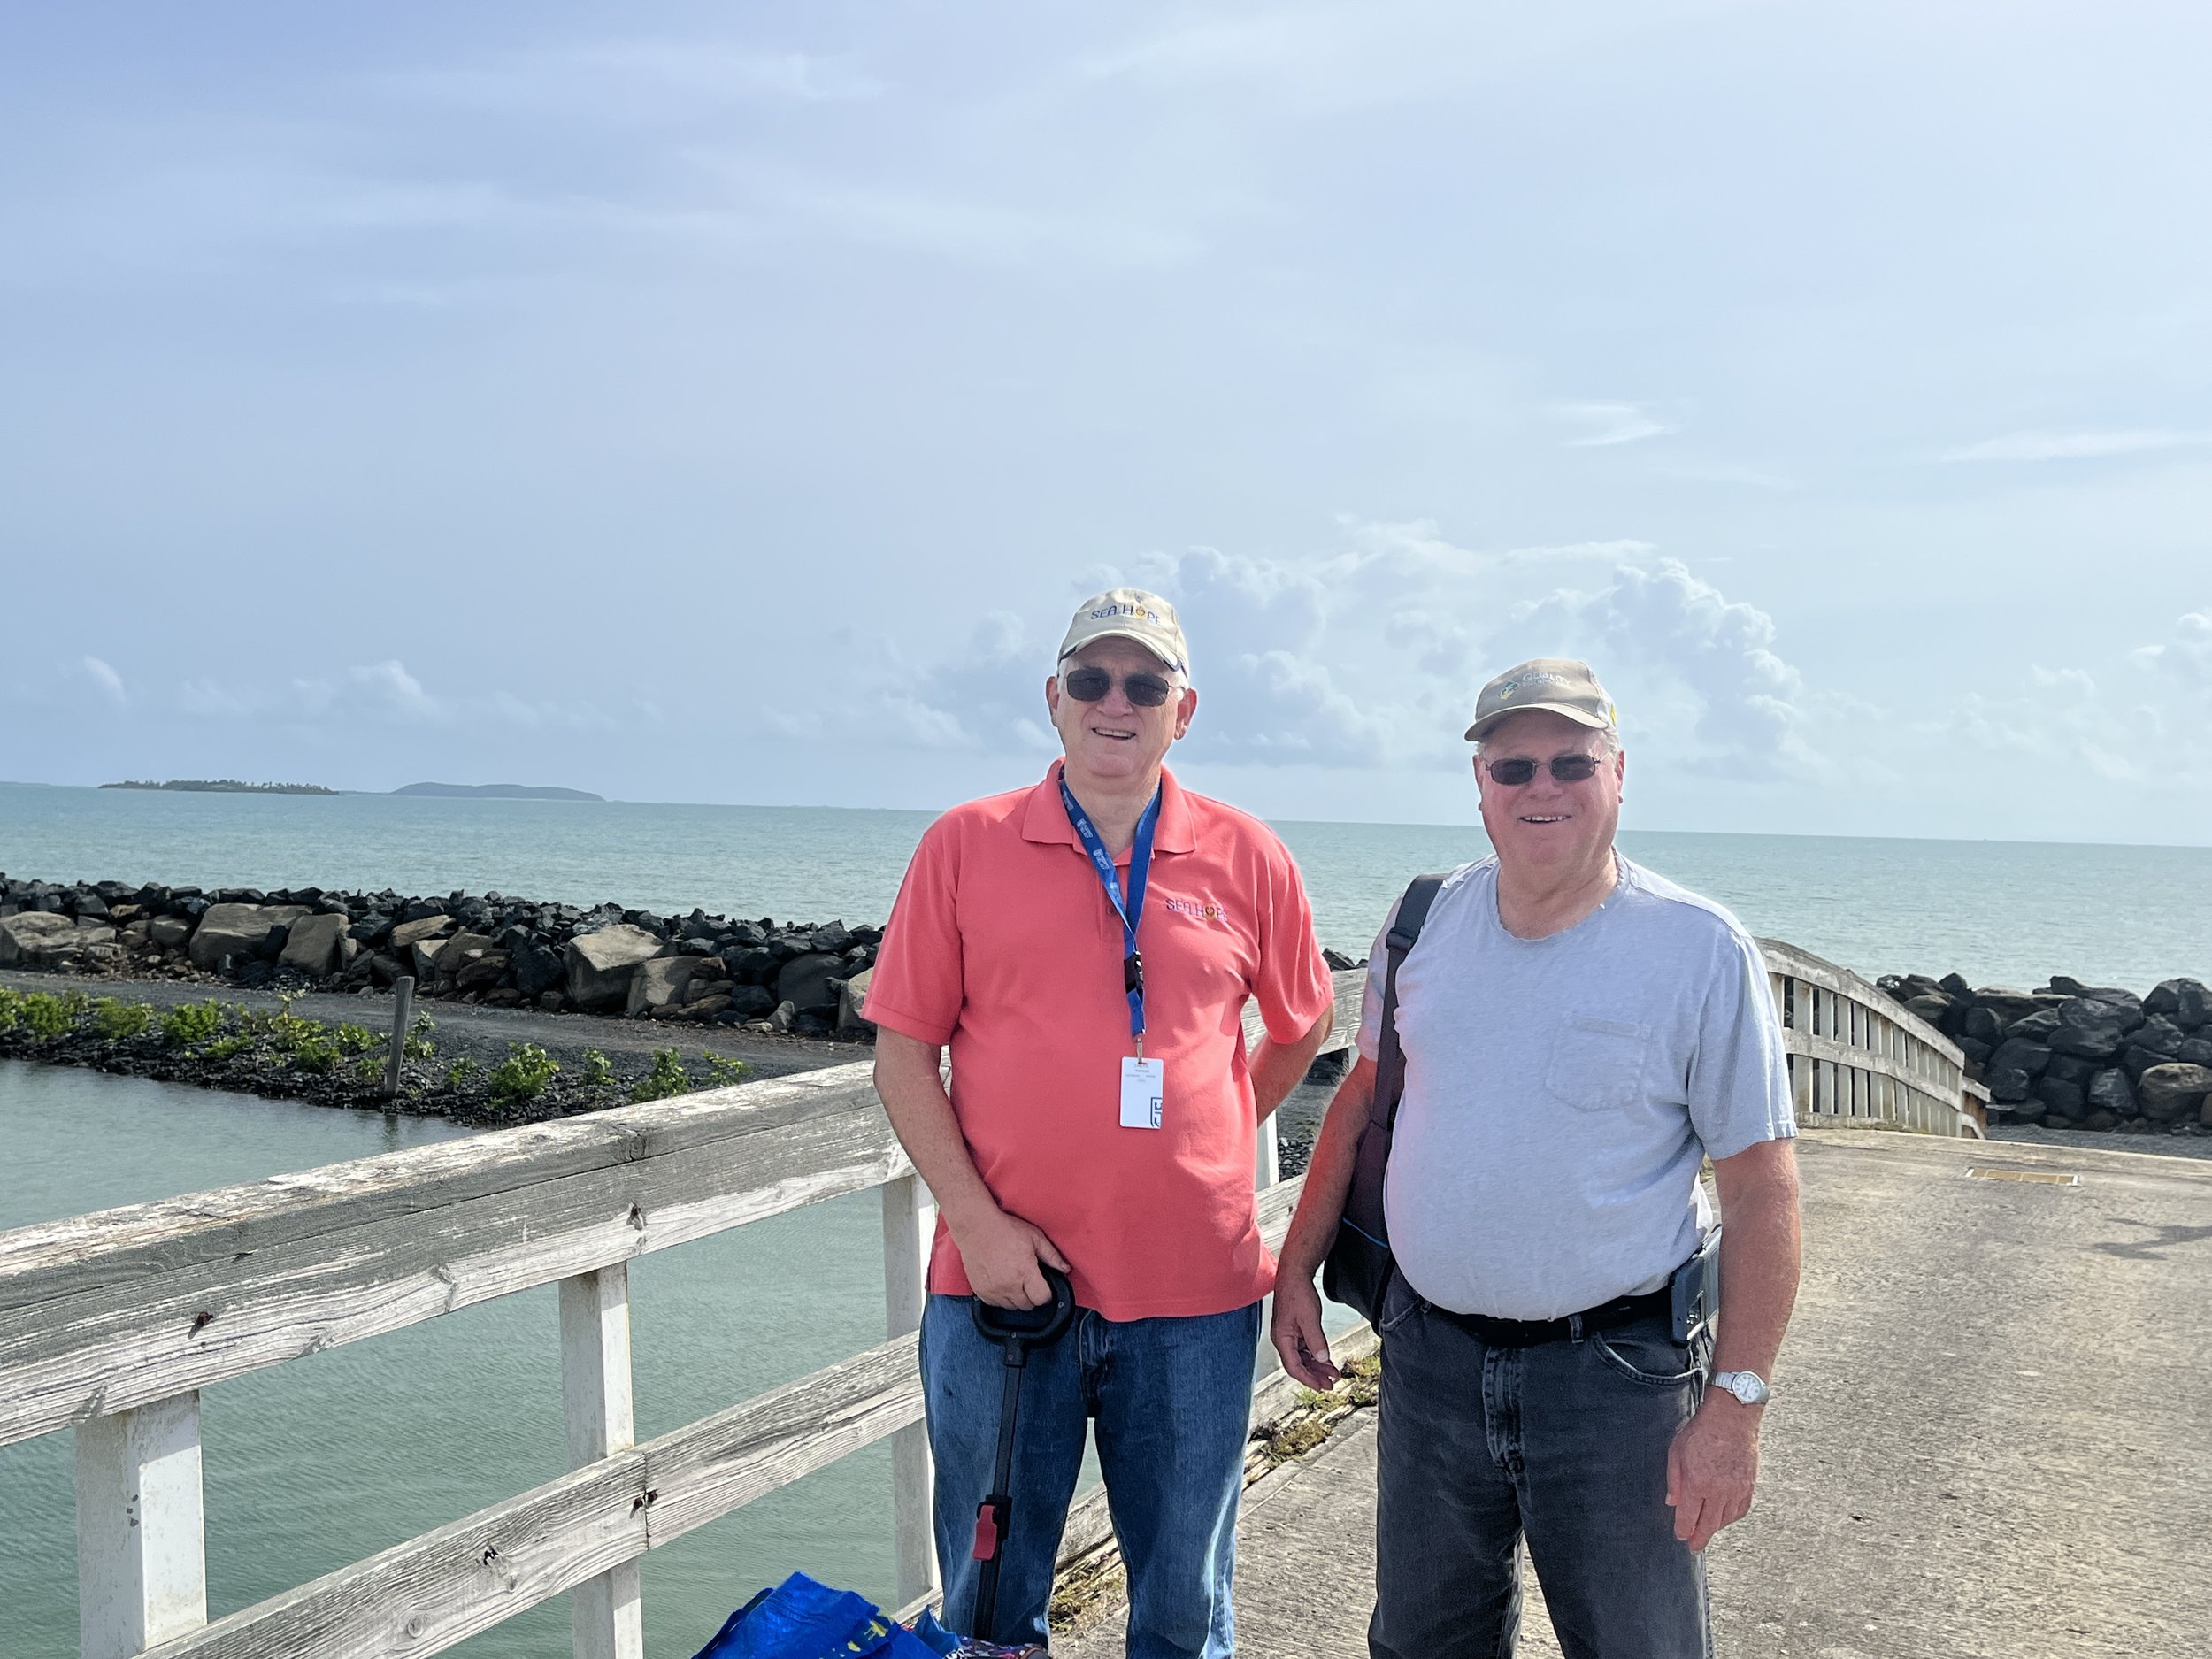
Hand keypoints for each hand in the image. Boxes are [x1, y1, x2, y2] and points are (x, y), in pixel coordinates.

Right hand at [952, 1205, 1071, 1308]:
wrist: (976, 1227)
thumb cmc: (1005, 1229)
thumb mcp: (1035, 1237)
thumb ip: (1052, 1256)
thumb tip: (1065, 1269)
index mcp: (1025, 1272)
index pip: (1042, 1299)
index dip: (1045, 1293)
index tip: (1042, 1285)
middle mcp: (1009, 1285)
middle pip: (1027, 1305)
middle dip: (1030, 1295)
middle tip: (1027, 1279)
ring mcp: (993, 1290)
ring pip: (1011, 1307)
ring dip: (1015, 1297)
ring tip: (1013, 1279)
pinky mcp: (981, 1291)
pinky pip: (995, 1304)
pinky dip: (1000, 1297)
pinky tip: (1000, 1281)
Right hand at [1270, 1273, 1338, 1388]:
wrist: (1295, 1275)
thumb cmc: (1297, 1293)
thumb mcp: (1309, 1318)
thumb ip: (1316, 1340)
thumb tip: (1323, 1359)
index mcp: (1282, 1338)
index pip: (1293, 1367)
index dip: (1308, 1379)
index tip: (1321, 1387)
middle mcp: (1283, 1339)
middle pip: (1298, 1365)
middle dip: (1314, 1376)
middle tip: (1330, 1384)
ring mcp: (1289, 1335)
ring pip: (1303, 1358)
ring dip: (1317, 1366)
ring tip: (1332, 1374)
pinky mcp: (1296, 1330)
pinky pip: (1306, 1349)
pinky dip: (1317, 1356)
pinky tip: (1327, 1360)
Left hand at [1665, 1397, 1761, 1550]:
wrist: (1732, 1418)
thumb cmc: (1702, 1431)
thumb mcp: (1676, 1451)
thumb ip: (1673, 1480)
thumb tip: (1671, 1503)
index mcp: (1697, 1483)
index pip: (1689, 1517)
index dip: (1683, 1530)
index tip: (1680, 1536)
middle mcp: (1718, 1491)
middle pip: (1708, 1525)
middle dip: (1699, 1538)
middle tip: (1694, 1546)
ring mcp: (1736, 1490)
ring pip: (1725, 1520)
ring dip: (1714, 1528)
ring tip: (1706, 1531)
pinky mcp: (1749, 1487)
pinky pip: (1740, 1511)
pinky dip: (1731, 1518)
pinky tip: (1723, 1518)